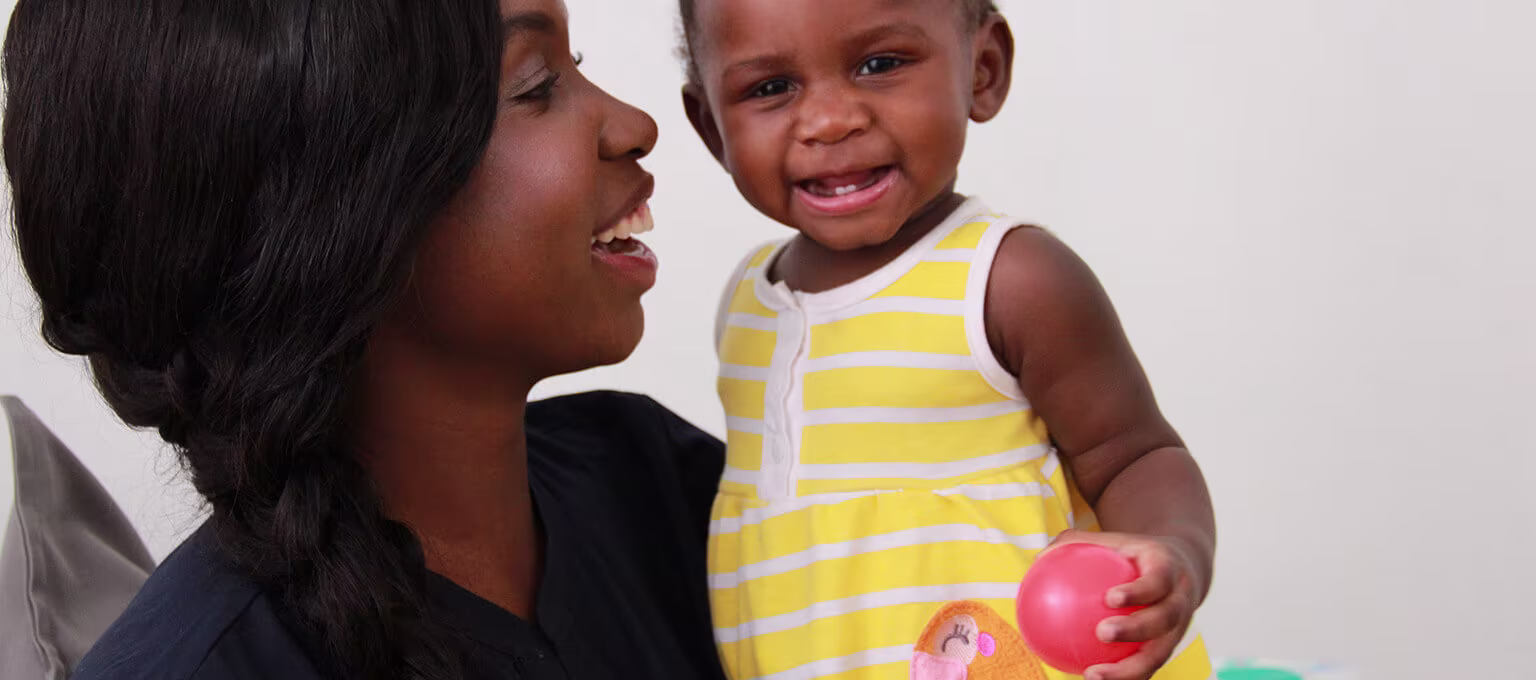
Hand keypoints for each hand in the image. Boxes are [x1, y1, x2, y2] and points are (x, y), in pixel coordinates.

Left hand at [1042, 530, 1204, 679]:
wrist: (1181, 569)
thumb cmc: (1136, 555)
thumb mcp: (1116, 542)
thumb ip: (1080, 544)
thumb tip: (1040, 557)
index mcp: (1169, 570)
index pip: (1158, 581)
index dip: (1139, 591)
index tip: (1110, 598)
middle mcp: (1180, 601)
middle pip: (1164, 619)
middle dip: (1136, 629)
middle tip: (1102, 633)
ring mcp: (1178, 629)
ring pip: (1159, 653)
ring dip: (1129, 669)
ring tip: (1092, 675)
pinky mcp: (1168, 648)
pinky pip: (1148, 667)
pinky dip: (1124, 677)